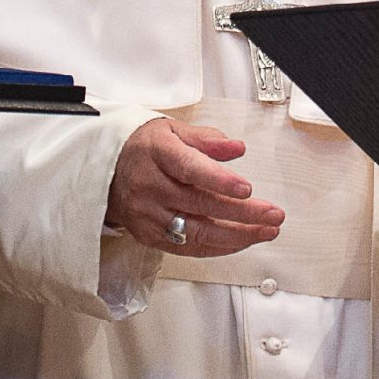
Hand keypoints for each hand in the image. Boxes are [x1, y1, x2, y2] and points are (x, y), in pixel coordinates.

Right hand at [105, 117, 285, 255]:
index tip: (247, 188)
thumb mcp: (172, 130)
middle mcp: (150, 186)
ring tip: (265, 231)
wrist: (105, 170)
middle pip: (200, 204)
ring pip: (197, 232)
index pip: (190, 169)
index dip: (220, 180)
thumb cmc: (143, 148)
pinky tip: (240, 241)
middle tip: (273, 215)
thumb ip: (206, 139)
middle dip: (243, 213)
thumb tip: (236, 148)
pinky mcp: (148, 235)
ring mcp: (148, 214)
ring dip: (237, 235)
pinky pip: (187, 248)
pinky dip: (218, 247)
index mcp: (158, 154)